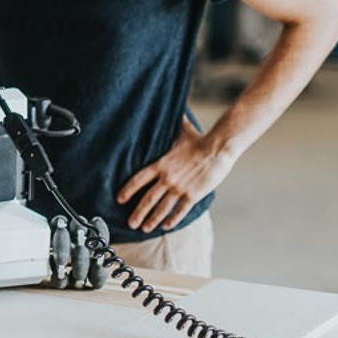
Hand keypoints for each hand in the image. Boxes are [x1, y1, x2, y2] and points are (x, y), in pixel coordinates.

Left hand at [117, 121, 236, 232]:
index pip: (138, 179)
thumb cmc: (199, 139)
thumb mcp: (179, 132)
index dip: (128, 190)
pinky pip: (180, 211)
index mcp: (160, 164)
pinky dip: (172, 220)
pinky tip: (166, 226)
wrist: (218, 148)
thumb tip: (163, 109)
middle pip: (147, 199)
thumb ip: (168, 126)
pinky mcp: (193, 195)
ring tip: (144, 228)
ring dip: (152, 219)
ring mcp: (179, 188)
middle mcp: (167, 178)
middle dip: (138, 213)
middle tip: (130, 222)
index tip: (119, 199)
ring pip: (162, 208)